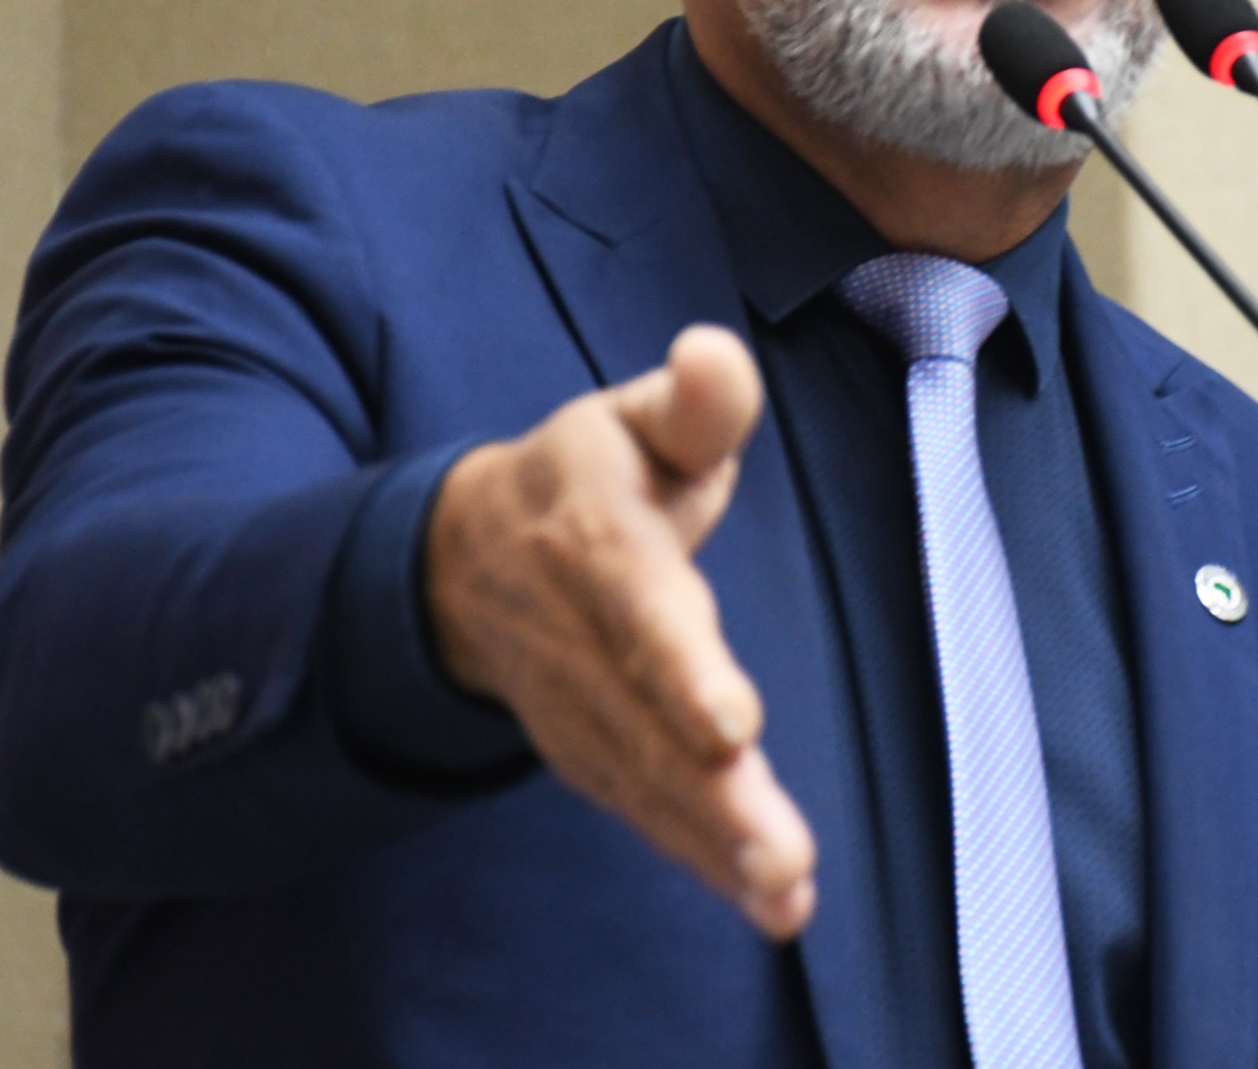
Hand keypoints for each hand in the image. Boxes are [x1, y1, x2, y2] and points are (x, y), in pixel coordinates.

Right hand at [424, 325, 814, 936]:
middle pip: (648, 725)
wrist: (470, 559)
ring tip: (786, 892)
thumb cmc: (592, 478)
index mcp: (598, 543)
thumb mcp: (636, 421)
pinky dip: (706, 861)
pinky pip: (652, 813)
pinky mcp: (598, 756)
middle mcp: (585, 641)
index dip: (680, 669)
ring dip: (718, 845)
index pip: (638, 609)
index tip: (730, 726)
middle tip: (780, 855)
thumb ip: (696, 404)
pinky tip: (771, 903)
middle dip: (714, 796)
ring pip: (651, 785)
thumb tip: (716, 355)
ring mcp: (584, 711)